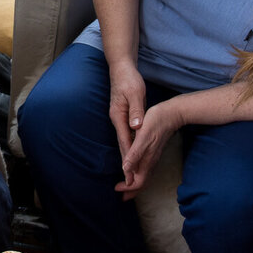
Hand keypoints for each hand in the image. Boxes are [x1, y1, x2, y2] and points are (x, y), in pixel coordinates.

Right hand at [106, 63, 146, 193]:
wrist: (120, 68)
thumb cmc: (129, 80)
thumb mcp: (135, 93)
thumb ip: (135, 110)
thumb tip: (136, 126)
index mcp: (119, 116)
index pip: (125, 141)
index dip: (128, 158)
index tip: (130, 173)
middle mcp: (116, 120)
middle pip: (122, 146)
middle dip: (126, 165)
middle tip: (129, 184)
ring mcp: (118, 119)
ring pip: (124, 143)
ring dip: (127, 159)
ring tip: (130, 176)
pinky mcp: (122, 117)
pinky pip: (125, 137)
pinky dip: (129, 148)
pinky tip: (132, 155)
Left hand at [115, 99, 180, 198]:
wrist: (172, 113)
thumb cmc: (156, 122)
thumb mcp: (143, 136)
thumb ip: (135, 154)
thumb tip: (126, 170)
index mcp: (147, 160)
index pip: (138, 182)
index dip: (127, 188)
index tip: (116, 189)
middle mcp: (151, 161)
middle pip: (142, 182)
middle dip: (130, 190)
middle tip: (119, 193)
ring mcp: (153, 157)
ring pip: (144, 176)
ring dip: (134, 183)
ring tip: (124, 185)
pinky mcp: (154, 151)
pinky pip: (146, 168)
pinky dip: (138, 173)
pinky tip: (133, 169)